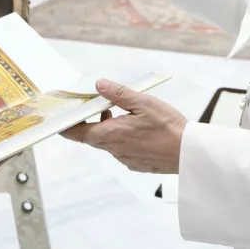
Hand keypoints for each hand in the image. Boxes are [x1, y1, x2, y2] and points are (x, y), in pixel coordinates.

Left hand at [60, 79, 187, 173]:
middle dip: (91, 122)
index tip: (60, 120)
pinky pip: (122, 150)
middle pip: (92, 137)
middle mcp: (115, 150)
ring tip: (119, 114)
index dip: (67, 127)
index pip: (78, 133)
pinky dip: (122, 138)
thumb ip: (118, 94)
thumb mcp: (143, 103)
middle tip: (95, 107)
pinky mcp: (137, 164)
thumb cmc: (168, 128)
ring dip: (109, 129)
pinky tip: (137, 129)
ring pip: (108, 143)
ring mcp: (126, 158)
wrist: (189, 154)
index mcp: (111, 134)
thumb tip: (99, 85)